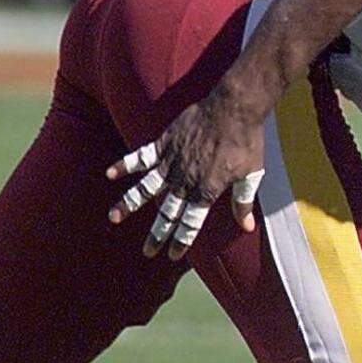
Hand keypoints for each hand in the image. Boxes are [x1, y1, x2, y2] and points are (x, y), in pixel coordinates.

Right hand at [106, 87, 265, 260]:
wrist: (234, 108)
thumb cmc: (246, 141)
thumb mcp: (251, 174)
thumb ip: (243, 202)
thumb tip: (246, 227)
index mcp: (206, 190)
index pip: (190, 223)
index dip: (181, 240)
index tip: (171, 254)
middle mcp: (185, 180)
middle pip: (167, 213)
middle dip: (157, 234)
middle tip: (147, 252)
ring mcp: (172, 161)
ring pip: (145, 188)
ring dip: (128, 204)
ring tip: (113, 218)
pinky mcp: (164, 143)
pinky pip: (140, 156)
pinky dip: (124, 164)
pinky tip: (109, 173)